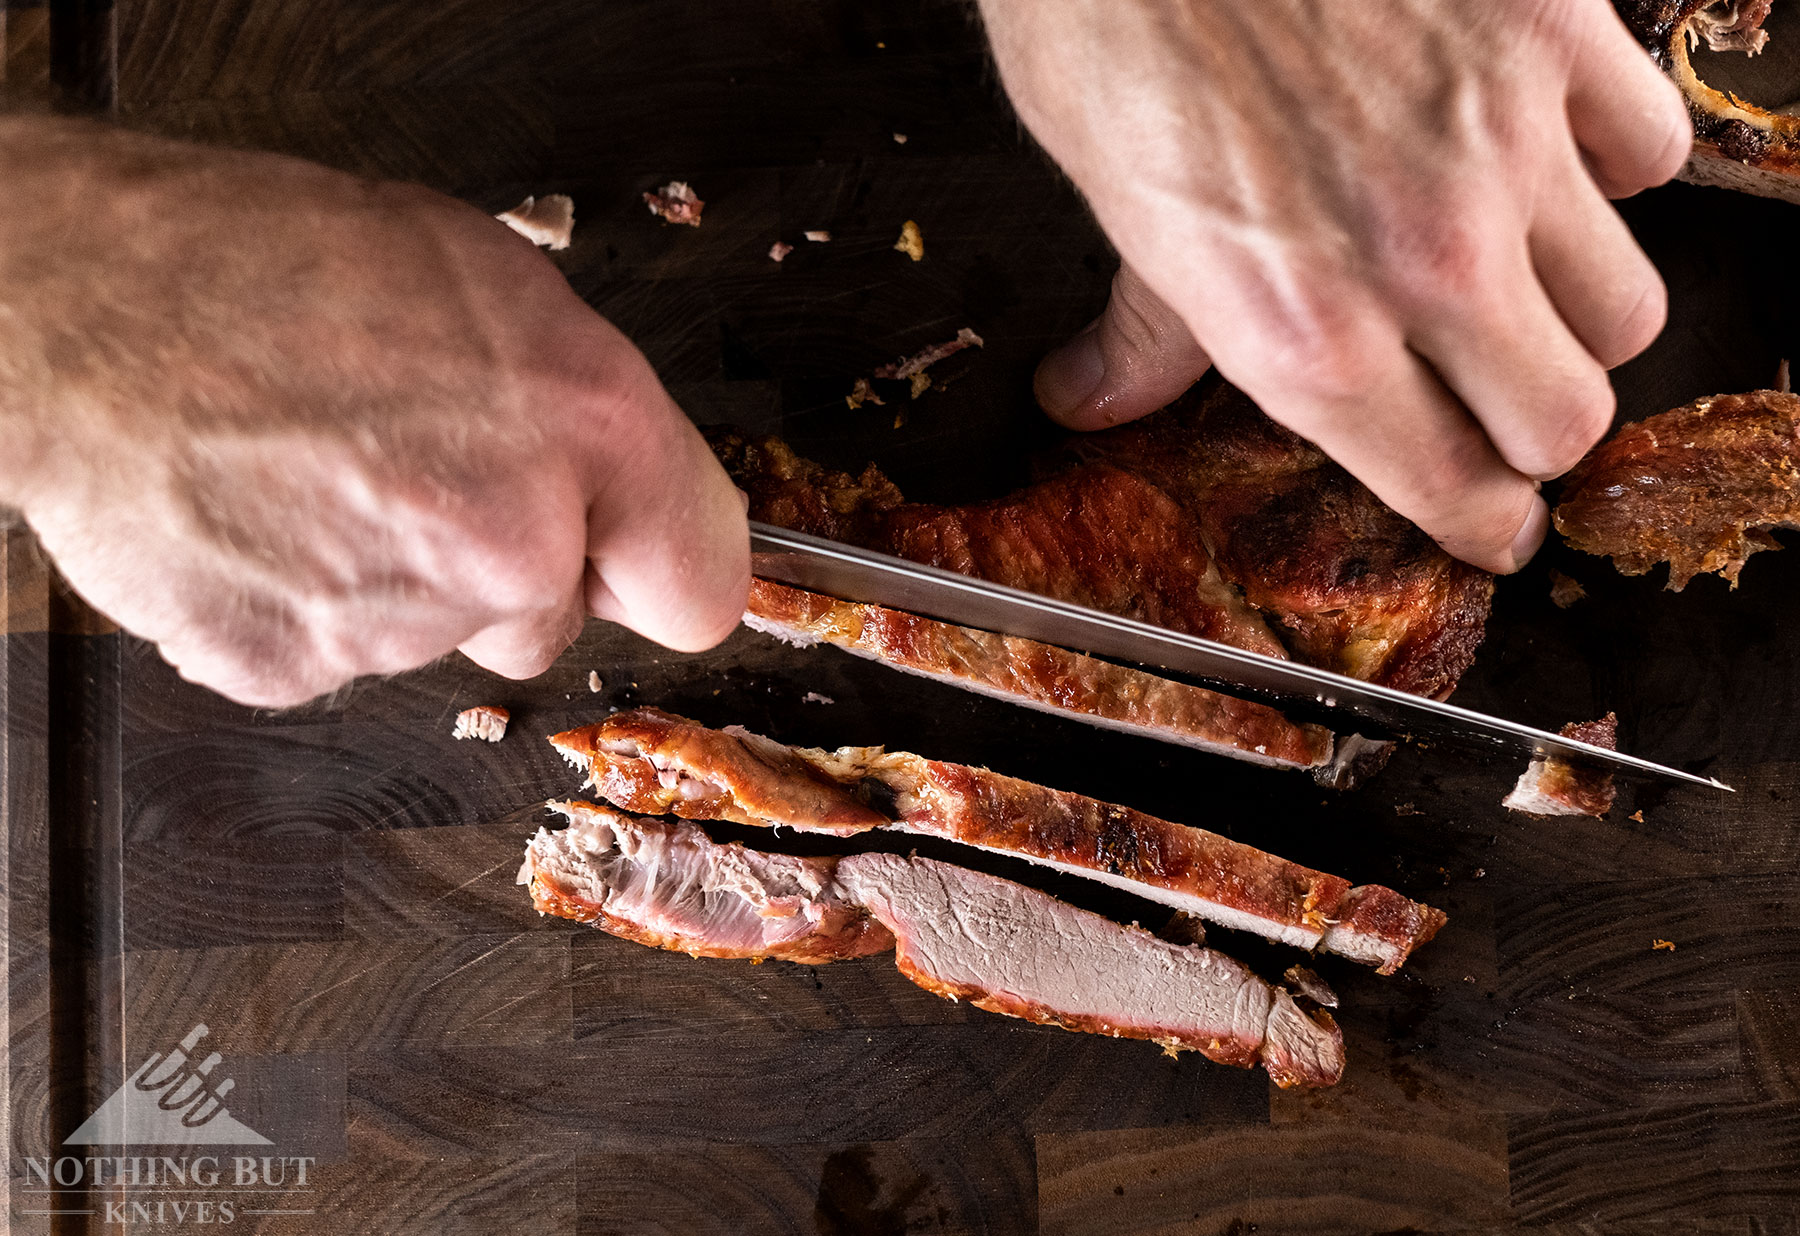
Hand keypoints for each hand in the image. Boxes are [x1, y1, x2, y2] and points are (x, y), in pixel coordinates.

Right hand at [0, 119, 747, 705]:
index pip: (703, 584)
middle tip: (414, 468)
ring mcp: (401, 620)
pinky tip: (268, 514)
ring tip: (319, 466)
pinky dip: (308, 602)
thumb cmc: (275, 262)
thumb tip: (627, 496)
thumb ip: (587, 418)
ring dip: (397, 575)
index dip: (659, 569)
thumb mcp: (492, 288)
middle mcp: (511, 537)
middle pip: (549, 623)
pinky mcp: (294, 668)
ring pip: (438, 635)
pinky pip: (337, 655)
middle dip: (501, 566)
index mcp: (585, 426)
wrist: (83, 303)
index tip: (631, 562)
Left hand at [979, 0, 1689, 572]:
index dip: (1482, 523)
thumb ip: (1150, 326)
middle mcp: (1422, 262)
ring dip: (1577, 314)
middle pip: (1571, 419)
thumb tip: (1095, 400)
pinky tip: (1543, 156)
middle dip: (1536, 433)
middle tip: (1497, 407)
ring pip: (1631, 306)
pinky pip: (1650, 150)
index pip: (1454, 486)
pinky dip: (1609, 167)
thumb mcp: (1112, 205)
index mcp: (1302, 335)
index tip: (1492, 523)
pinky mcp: (1555, 38)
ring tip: (1519, 284)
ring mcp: (1504, 148)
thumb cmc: (1115, 30)